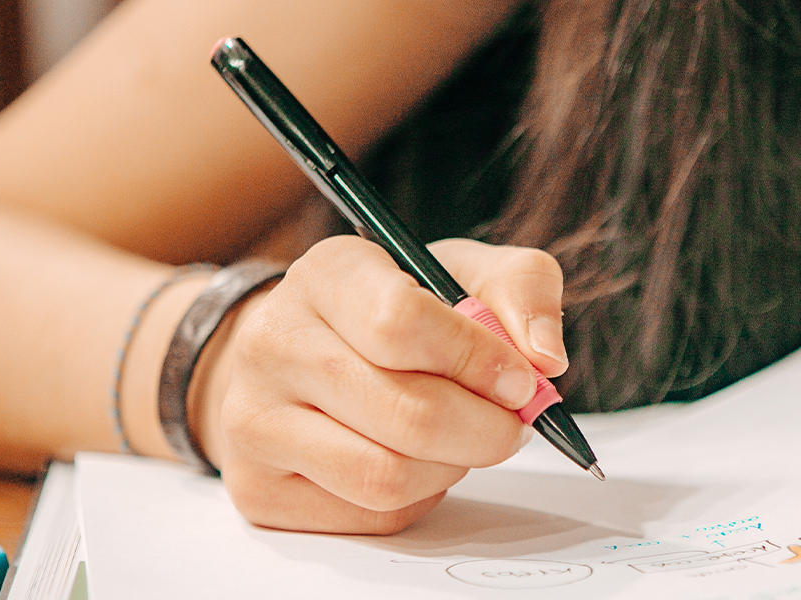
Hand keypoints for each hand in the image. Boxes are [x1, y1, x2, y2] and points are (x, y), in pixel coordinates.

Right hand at [203, 237, 567, 533]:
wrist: (296, 358)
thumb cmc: (391, 313)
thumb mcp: (459, 272)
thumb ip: (520, 289)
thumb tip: (546, 358)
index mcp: (327, 274)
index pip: (402, 323)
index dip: (479, 361)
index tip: (521, 381)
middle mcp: (275, 343)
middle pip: (407, 413)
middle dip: (486, 430)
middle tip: (511, 425)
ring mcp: (254, 420)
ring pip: (387, 475)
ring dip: (452, 467)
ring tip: (461, 440)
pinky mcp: (259, 486)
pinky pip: (369, 514)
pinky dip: (417, 496)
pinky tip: (414, 460)